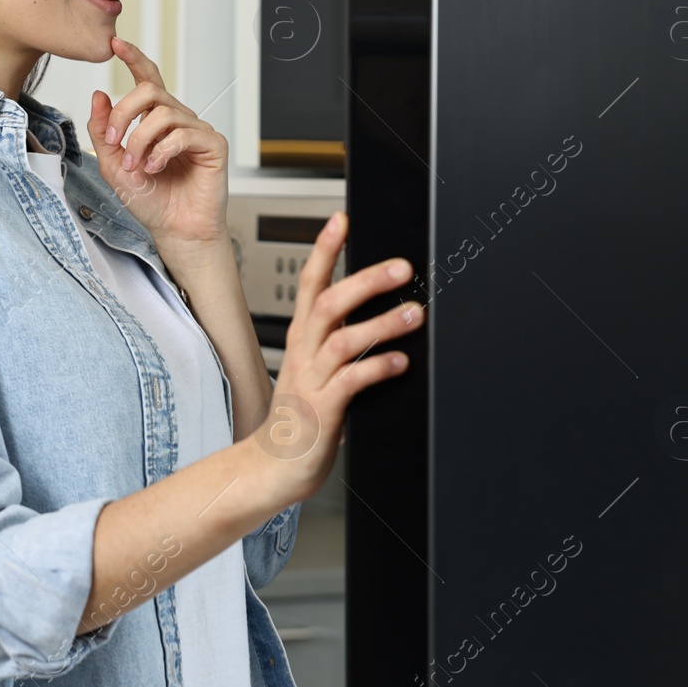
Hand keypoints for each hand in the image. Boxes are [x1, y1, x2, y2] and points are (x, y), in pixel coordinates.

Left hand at [84, 36, 228, 258]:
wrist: (175, 230)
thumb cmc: (150, 200)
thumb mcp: (113, 163)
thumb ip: (103, 130)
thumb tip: (99, 95)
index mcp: (155, 120)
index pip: (147, 79)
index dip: (134, 58)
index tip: (115, 43)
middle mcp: (177, 119)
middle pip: (150, 91)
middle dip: (125, 113)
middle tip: (115, 140)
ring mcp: (196, 130)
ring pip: (163, 113)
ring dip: (140, 140)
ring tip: (136, 165)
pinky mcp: (212, 145)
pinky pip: (183, 134)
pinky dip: (161, 151)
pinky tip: (154, 168)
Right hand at [250, 211, 424, 503]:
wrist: (274, 467)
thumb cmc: (301, 420)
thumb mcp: (317, 371)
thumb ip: (343, 344)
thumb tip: (385, 317)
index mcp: (302, 338)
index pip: (310, 283)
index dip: (324, 249)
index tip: (342, 219)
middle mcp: (304, 353)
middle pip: (328, 302)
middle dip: (365, 280)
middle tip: (401, 266)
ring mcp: (311, 380)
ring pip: (343, 338)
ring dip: (381, 323)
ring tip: (413, 314)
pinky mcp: (323, 409)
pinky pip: (352, 381)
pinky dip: (378, 368)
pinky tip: (400, 362)